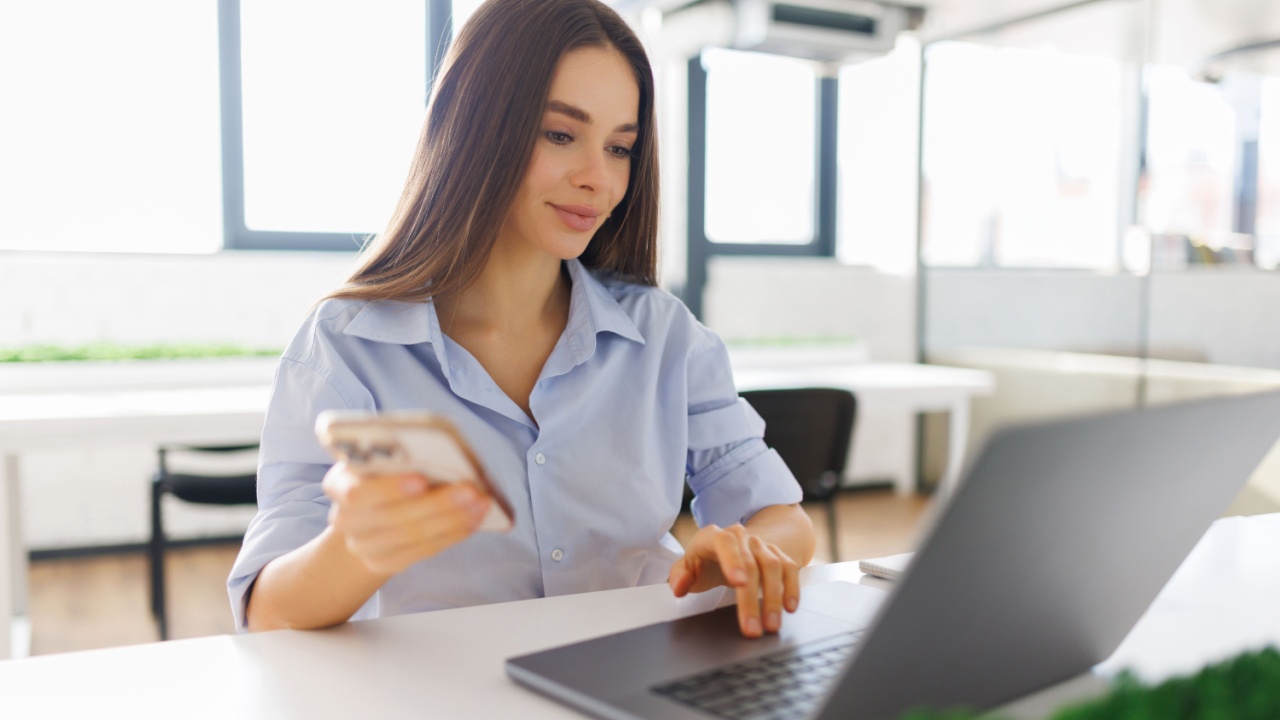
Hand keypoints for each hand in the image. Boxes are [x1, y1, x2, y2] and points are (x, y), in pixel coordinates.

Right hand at [321, 462, 490, 575]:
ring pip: (412, 536)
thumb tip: (443, 456)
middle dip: (437, 503)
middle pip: (393, 516)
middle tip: (471, 489)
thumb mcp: (380, 460)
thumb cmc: (381, 475)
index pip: (357, 492)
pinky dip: (451, 534)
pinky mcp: (383, 563)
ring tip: (480, 503)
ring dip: (452, 519)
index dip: (390, 488)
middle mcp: (345, 519)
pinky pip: (422, 551)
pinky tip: (473, 520)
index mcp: (339, 484)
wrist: (366, 516)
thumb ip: (399, 458)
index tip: (421, 479)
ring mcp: (363, 546)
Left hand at [668, 524, 800, 637]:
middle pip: (751, 564)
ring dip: (774, 598)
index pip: (725, 543)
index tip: (738, 583)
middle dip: (752, 600)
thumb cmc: (705, 560)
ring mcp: (761, 546)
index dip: (732, 561)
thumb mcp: (687, 566)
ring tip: (771, 625)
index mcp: (715, 537)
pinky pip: (790, 568)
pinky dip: (792, 588)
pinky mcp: (778, 555)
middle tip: (752, 628)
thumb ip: (679, 576)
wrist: (732, 544)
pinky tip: (789, 607)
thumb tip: (678, 587)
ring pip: (774, 567)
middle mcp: (741, 537)